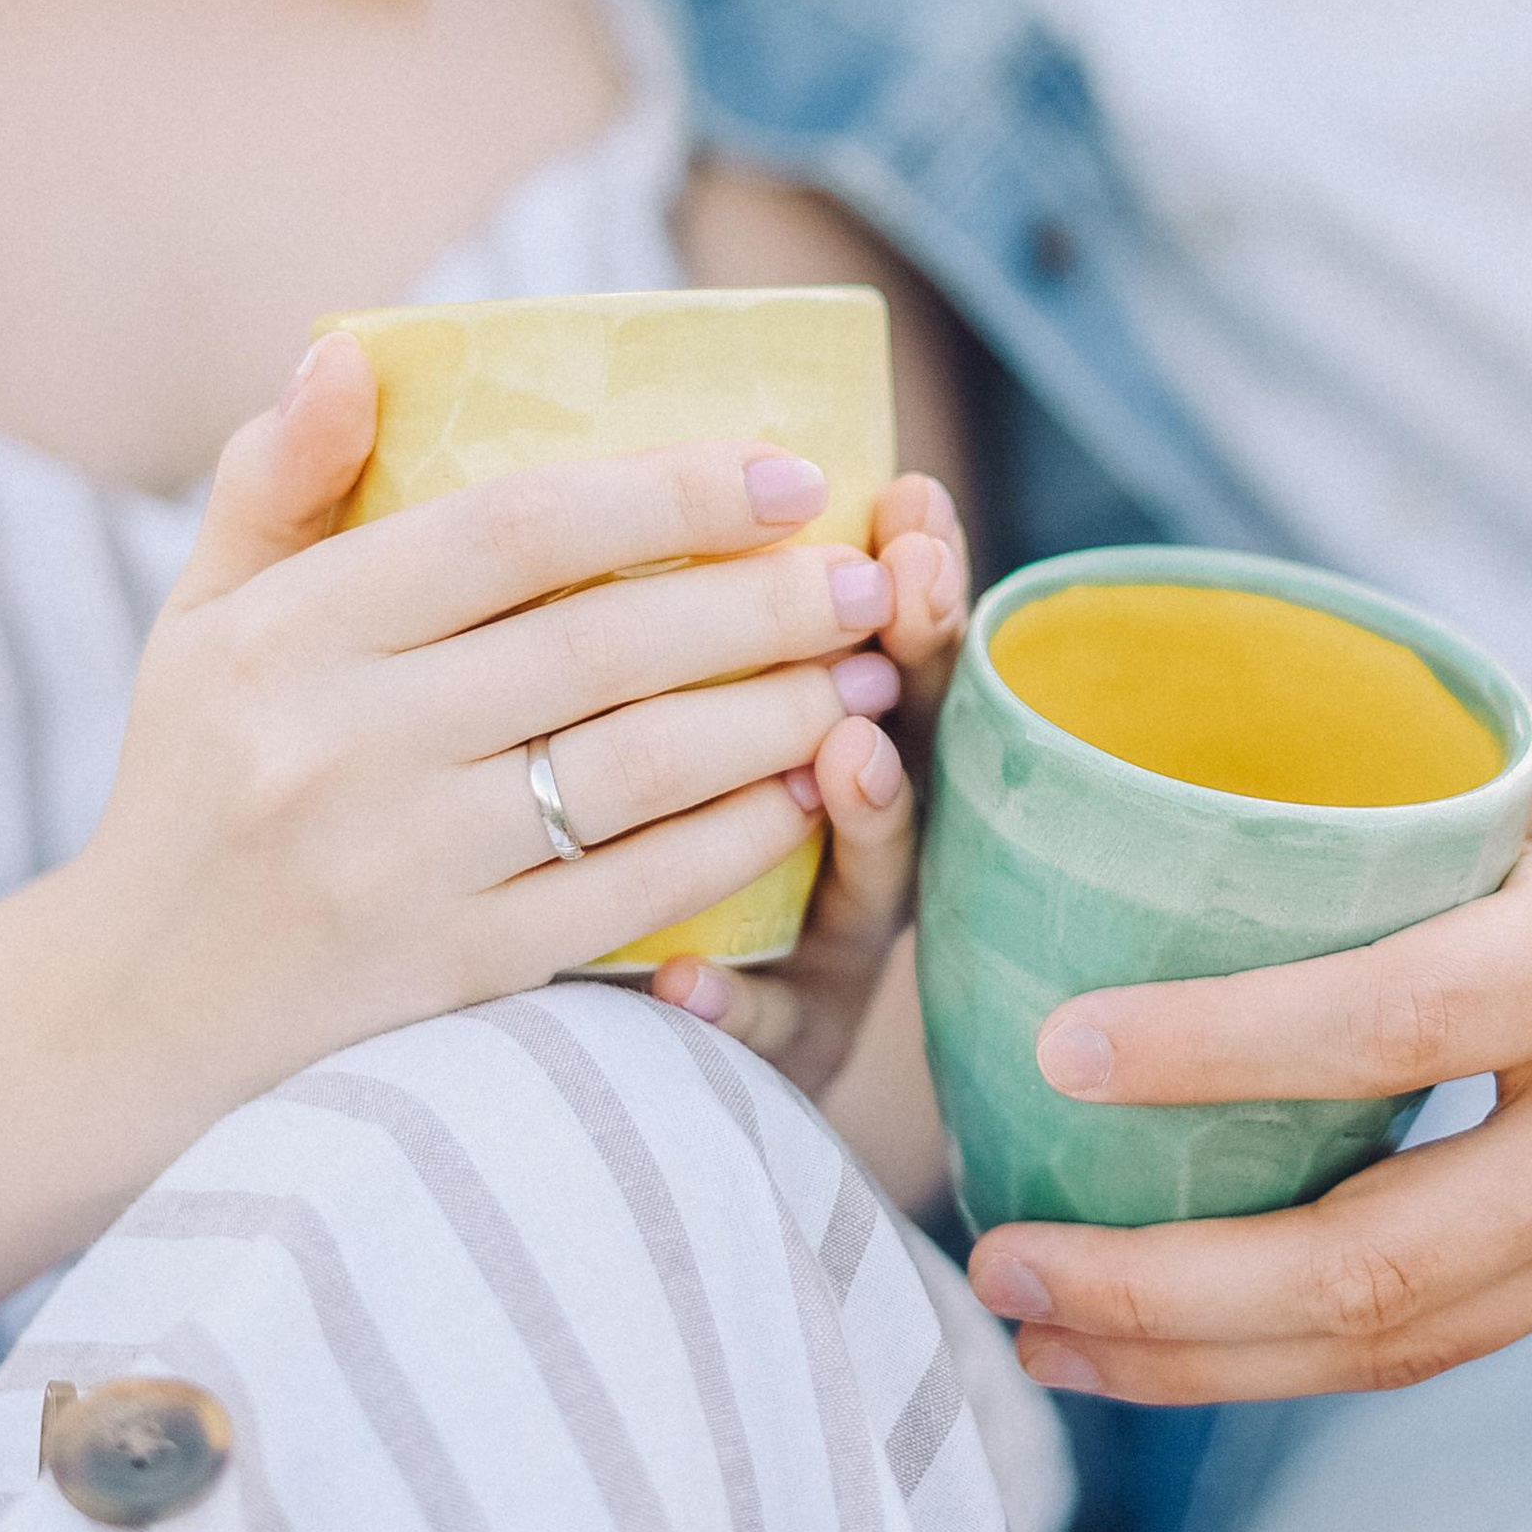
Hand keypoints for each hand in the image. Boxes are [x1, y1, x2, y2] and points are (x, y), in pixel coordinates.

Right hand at [68, 334, 920, 1103]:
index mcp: (290, 634)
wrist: (131, 1020)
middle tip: (864, 581)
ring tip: (863, 677)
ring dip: (773, 717)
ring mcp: (400, 869)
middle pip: (602, 647)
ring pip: (635, 770)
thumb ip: (279, 480)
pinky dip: (731, 840)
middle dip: (762, 606)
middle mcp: (342, 746)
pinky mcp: (451, 975)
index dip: (669, 494)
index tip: (790, 476)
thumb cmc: (191, 785)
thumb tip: (351, 351)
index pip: (516, 530)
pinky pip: (628, 893)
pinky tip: (804, 795)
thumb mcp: (199, 620)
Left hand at [651, 471, 969, 1092]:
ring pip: (866, 885)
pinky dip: (727, 1002)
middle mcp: (858, 849)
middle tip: (912, 580)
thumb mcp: (672, 727)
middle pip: (914, 741)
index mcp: (837, 750)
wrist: (650, 1078)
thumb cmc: (637, 855)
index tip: (909, 491)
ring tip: (847, 750)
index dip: (907, 571)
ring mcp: (830, 957)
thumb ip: (663, 623)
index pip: (885, 645)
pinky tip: (679, 979)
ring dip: (866, 812)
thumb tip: (612, 453)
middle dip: (919, 656)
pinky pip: (756, 1031)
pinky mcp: (777, 1057)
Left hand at [967, 657, 1531, 1402]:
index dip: (1209, 1052)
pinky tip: (1214, 1324)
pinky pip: (1483, 1323)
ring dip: (1215, 1363)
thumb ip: (1419, 824)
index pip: (1389, 1025)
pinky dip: (1332, 1339)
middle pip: (1375, 1271)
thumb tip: (1208, 839)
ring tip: (1056, 1347)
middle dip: (1161, 1300)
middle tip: (1002, 1277)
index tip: (1057, 1054)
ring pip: (1413, 1346)